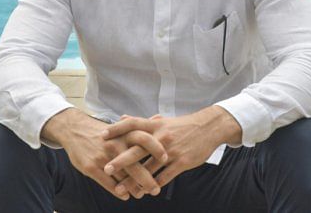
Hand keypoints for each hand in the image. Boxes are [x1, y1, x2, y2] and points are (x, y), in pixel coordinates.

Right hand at [41, 108, 166, 199]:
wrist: (75, 129)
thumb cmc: (103, 131)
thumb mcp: (120, 126)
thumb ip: (138, 128)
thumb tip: (159, 120)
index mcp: (124, 133)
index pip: (145, 139)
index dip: (157, 148)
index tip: (166, 159)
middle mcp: (115, 144)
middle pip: (135, 164)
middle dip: (147, 179)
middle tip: (156, 189)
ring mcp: (103, 157)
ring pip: (122, 177)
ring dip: (133, 188)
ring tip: (141, 194)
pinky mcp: (91, 167)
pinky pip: (108, 184)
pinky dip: (118, 192)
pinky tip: (125, 196)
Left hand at [101, 106, 241, 187]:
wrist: (209, 128)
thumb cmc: (183, 126)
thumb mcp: (163, 121)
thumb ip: (142, 122)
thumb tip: (122, 118)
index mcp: (156, 126)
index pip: (133, 124)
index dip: (117, 129)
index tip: (102, 136)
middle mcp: (161, 137)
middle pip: (137, 149)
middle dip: (120, 160)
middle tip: (105, 168)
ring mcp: (171, 151)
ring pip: (149, 168)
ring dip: (134, 180)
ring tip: (121, 189)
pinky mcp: (181, 162)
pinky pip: (165, 176)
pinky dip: (153, 185)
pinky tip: (145, 191)